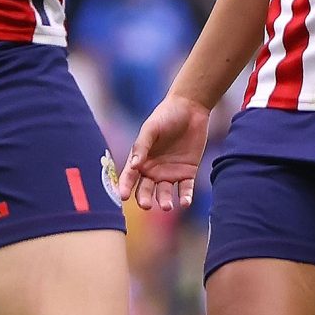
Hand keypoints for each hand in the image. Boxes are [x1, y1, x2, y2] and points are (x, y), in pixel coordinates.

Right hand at [120, 91, 212, 211]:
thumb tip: (133, 165)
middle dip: (145, 198)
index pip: (130, 177)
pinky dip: (185, 197)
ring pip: (165, 193)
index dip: (125, 187)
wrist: (191, 108)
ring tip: (167, 206)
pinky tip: (185, 202)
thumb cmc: (166, 115)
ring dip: (165, 201)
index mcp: (141, 160)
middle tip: (146, 205)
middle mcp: (153, 170)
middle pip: (146, 189)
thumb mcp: (151, 128)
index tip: (123, 196)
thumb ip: (142, 146)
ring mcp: (170, 173)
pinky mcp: (188, 173)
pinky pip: (186, 189)